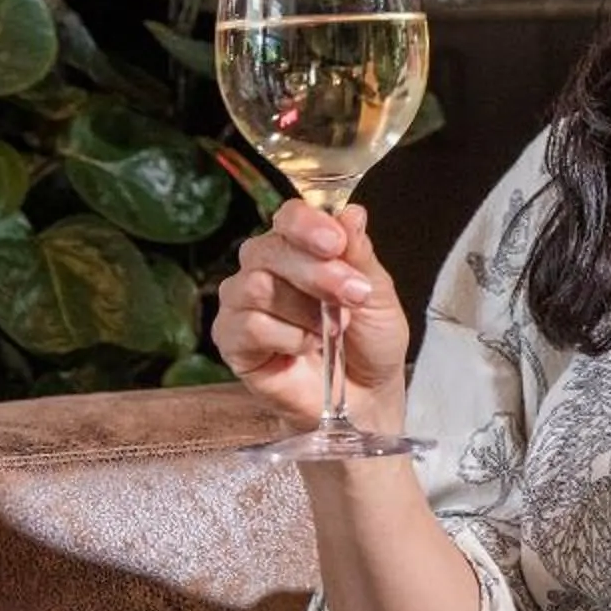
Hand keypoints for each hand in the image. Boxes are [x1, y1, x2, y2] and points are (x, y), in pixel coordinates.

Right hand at [214, 201, 411, 429]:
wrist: (365, 396)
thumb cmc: (369, 341)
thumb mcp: (378, 295)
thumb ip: (359, 256)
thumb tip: (352, 215)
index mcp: (300, 248)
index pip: (289, 218)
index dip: (308, 225)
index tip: (335, 242)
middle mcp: (264, 269)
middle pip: (269, 250)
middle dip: (317, 272)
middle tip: (354, 294)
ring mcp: (242, 305)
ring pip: (257, 286)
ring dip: (306, 309)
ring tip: (334, 330)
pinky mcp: (232, 341)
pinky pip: (250, 326)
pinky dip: (288, 337)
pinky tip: (307, 347)